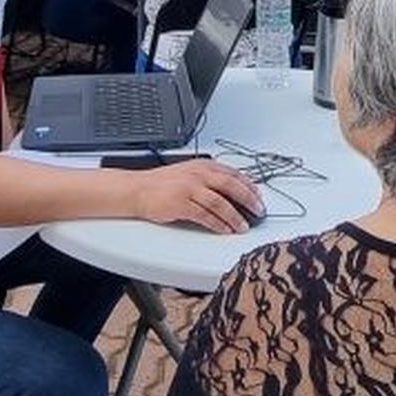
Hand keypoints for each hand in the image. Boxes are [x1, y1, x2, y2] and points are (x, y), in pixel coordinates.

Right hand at [129, 159, 262, 232]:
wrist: (137, 189)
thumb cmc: (161, 184)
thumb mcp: (188, 172)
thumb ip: (208, 178)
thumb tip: (231, 190)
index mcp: (202, 165)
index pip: (233, 173)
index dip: (249, 185)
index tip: (259, 196)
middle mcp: (198, 174)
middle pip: (231, 186)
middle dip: (249, 199)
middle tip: (259, 210)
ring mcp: (190, 189)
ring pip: (221, 203)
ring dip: (235, 216)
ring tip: (244, 226)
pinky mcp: (182, 204)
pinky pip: (206, 216)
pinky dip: (218, 224)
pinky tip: (225, 230)